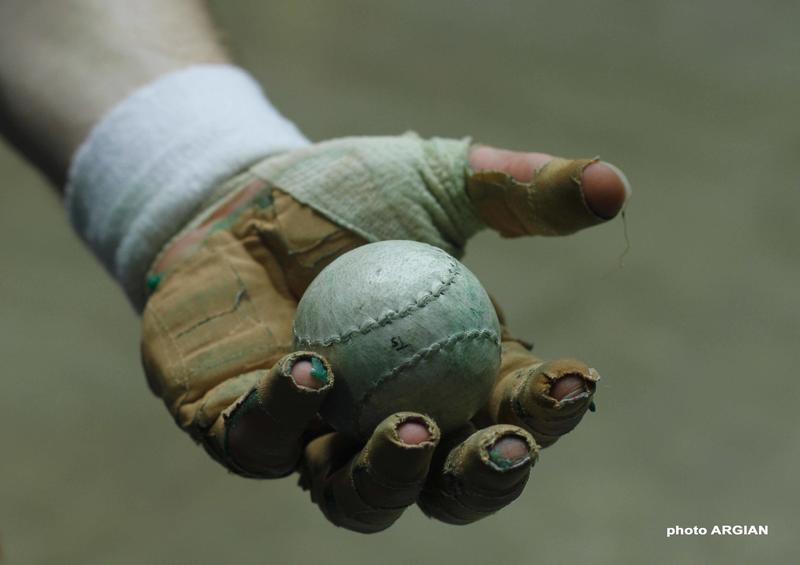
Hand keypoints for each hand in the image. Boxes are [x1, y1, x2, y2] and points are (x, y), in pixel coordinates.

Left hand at [140, 135, 628, 532]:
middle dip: (483, 480)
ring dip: (390, 476)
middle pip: (446, 487)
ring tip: (409, 425)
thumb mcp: (443, 182)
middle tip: (500, 442)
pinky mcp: (240, 428)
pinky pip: (263, 445)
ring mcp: (315, 436)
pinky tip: (307, 372)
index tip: (575, 378)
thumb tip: (613, 187)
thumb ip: (521, 191)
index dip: (551, 411)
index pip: (513, 414)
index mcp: (451, 378)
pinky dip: (286, 418)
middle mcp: (389, 422)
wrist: (242, 191)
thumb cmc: (354, 193)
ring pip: (359, 497)